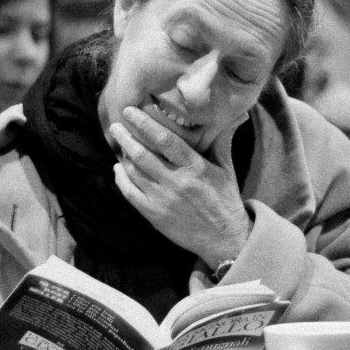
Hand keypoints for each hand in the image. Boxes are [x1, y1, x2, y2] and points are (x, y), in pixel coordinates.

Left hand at [110, 105, 250, 267]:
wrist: (224, 238)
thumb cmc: (226, 200)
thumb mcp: (226, 169)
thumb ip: (222, 141)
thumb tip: (235, 115)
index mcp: (195, 167)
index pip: (165, 140)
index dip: (144, 123)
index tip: (130, 111)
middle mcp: (177, 182)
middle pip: (143, 154)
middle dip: (126, 137)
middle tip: (115, 126)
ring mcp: (163, 200)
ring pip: (134, 172)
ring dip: (123, 156)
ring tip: (119, 144)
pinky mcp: (154, 215)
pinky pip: (130, 193)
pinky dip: (121, 179)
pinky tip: (119, 169)